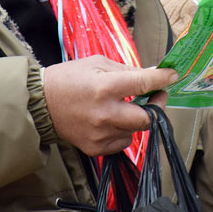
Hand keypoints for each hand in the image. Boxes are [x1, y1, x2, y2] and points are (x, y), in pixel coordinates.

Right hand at [42, 56, 176, 155]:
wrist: (40, 103)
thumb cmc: (69, 78)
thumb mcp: (97, 64)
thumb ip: (127, 70)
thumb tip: (153, 74)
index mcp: (104, 88)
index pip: (142, 84)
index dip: (161, 79)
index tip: (171, 76)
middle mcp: (104, 114)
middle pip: (146, 118)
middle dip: (156, 106)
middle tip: (155, 95)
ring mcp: (100, 134)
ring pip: (135, 132)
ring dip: (136, 119)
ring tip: (123, 107)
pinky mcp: (94, 148)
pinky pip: (122, 142)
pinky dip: (123, 131)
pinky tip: (111, 120)